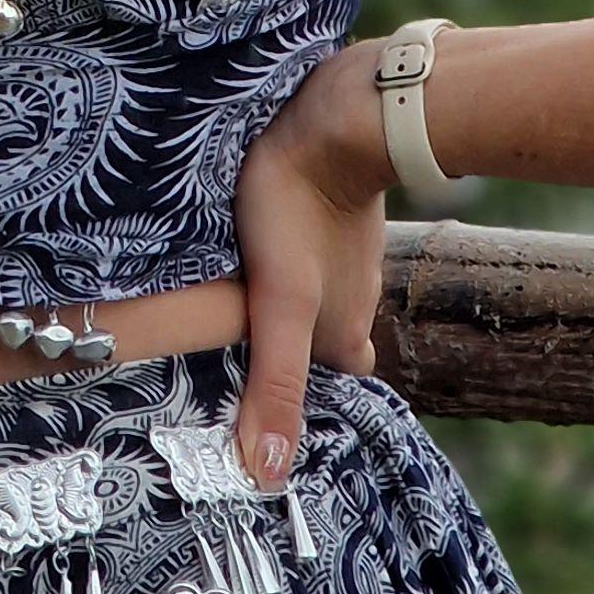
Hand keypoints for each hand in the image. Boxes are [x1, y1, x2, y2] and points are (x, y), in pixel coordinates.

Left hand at [230, 41, 395, 489]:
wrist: (337, 119)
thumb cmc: (297, 211)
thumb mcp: (278, 307)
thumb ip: (275, 386)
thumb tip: (268, 475)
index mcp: (346, 335)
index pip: (328, 386)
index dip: (300, 396)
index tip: (261, 399)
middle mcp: (358, 301)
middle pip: (321, 342)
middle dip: (288, 349)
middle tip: (235, 349)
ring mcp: (351, 254)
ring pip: (318, 295)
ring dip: (287, 301)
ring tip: (236, 300)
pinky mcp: (336, 210)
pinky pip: (314, 250)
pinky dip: (293, 258)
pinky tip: (260, 246)